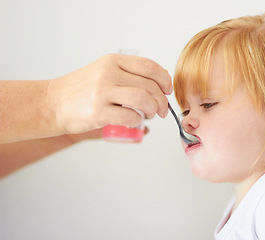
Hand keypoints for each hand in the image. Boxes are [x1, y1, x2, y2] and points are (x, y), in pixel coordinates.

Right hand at [47, 54, 171, 133]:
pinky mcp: (98, 112)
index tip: (167, 89)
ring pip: (143, 100)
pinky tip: (135, 121)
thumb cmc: (81, 89)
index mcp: (112, 61)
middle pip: (149, 86)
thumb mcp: (103, 70)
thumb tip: (159, 84)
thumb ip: (127, 73)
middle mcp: (108, 73)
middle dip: (162, 100)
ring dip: (153, 109)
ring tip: (151, 114)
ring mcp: (102, 92)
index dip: (164, 79)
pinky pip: (130, 117)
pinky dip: (138, 121)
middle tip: (162, 109)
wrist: (52, 103)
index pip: (149, 66)